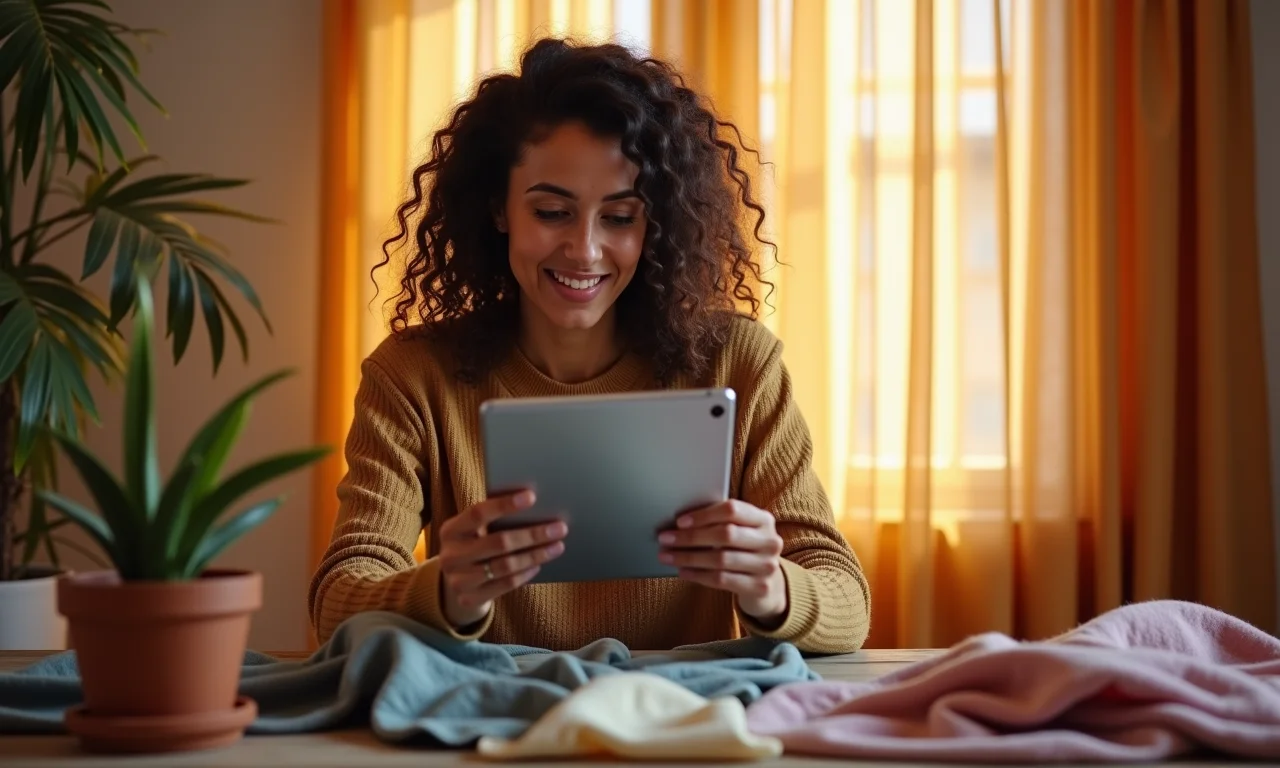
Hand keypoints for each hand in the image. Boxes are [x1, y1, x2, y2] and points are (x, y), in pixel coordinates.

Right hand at [438, 490, 567, 628]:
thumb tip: (533, 502)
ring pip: (506, 566)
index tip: (532, 496)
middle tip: (559, 528)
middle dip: (533, 534)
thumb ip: (492, 519)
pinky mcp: (469, 598)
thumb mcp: (473, 531)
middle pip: (498, 542)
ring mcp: (458, 580)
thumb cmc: (473, 546)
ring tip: (557, 546)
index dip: (505, 504)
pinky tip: (539, 564)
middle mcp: (450, 556)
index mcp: (450, 530)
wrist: (455, 584)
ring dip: (536, 555)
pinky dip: (526, 573)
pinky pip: (506, 584)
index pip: (478, 513)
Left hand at [657, 500, 787, 623]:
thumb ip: (720, 523)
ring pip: (720, 559)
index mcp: (764, 519)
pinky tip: (682, 572)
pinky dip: (697, 575)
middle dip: (691, 537)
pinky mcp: (760, 587)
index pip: (732, 510)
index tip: (680, 522)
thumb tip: (679, 522)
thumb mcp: (741, 532)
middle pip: (726, 534)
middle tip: (665, 539)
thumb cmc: (744, 551)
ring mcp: (767, 566)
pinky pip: (722, 580)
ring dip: (688, 557)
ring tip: (668, 556)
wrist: (768, 585)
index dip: (704, 514)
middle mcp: (770, 541)